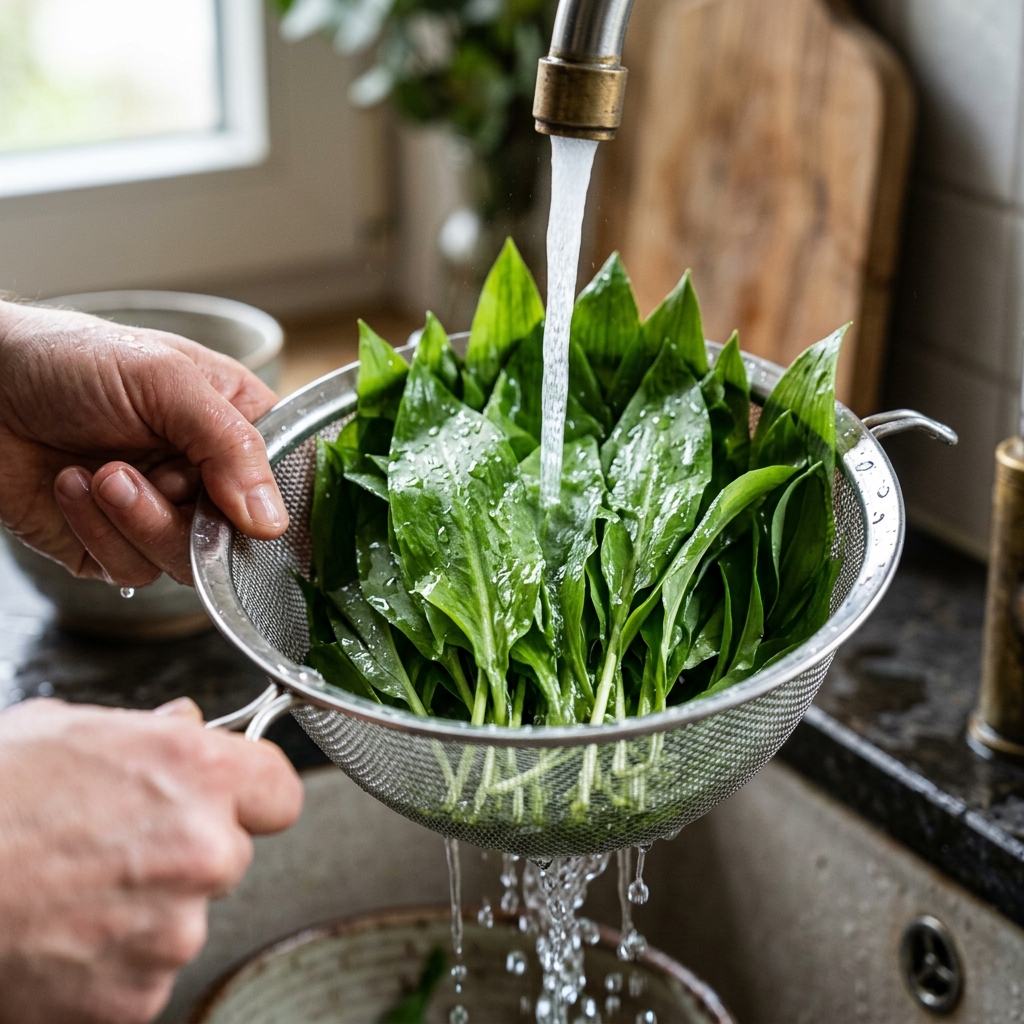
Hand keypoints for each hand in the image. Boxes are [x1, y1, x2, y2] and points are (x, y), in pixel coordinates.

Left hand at [0, 300, 288, 586]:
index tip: (247, 508)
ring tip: (101, 475)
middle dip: (185, 513)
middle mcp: (203, 475)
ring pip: (186, 563)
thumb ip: (229, 446)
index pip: (283, 480)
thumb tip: (271, 520)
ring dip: (137, 521)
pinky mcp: (112, 546)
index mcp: (233, 425)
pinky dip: (97, 531)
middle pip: (237, 536)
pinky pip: (130, 569)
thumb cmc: (68, 359)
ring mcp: (160, 514)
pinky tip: (72, 486)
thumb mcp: (164, 379)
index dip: (271, 503)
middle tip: (149, 475)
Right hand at [0, 697, 302, 1023]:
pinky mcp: (137, 996)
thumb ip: (147, 732)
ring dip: (147, 909)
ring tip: (71, 892)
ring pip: (186, 917)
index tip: (235, 800)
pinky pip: (146, 973)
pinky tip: (60, 935)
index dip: (253, 794)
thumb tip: (183, 725)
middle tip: (114, 848)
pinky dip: (112, 962)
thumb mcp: (64, 730)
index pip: (279, 790)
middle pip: (231, 855)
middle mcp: (203, 850)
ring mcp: (174, 930)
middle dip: (187, 852)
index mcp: (196, 774)